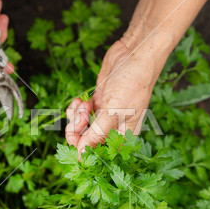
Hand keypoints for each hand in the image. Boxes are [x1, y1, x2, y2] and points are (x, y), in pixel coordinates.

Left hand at [65, 39, 160, 156]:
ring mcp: (103, 116)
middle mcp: (113, 129)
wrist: (134, 54)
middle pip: (85, 142)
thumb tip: (81, 154)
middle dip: (77, 131)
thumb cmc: (132, 83)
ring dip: (76, 118)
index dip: (83, 151)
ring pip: (80, 128)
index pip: (99, 154)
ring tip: (83, 104)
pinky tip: (80, 100)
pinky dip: (75, 109)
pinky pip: (79, 114)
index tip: (76, 140)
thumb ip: (97, 134)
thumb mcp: (114, 111)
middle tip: (81, 115)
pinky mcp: (97, 104)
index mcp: (123, 137)